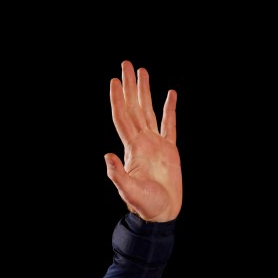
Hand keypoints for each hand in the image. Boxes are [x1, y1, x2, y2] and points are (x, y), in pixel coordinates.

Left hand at [105, 61, 180, 222]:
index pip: (122, 117)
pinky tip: (169, 94)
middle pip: (134, 107)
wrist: (162, 212)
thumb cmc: (145, 205)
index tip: (114, 81)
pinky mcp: (169, 149)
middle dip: (130, 86)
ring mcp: (155, 144)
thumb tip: (107, 156)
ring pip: (148, 111)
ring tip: (142, 72)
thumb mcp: (128, 191)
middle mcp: (142, 141)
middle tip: (126, 64)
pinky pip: (169, 124)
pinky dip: (169, 109)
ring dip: (144, 92)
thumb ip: (118, 174)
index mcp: (133, 148)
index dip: (118, 99)